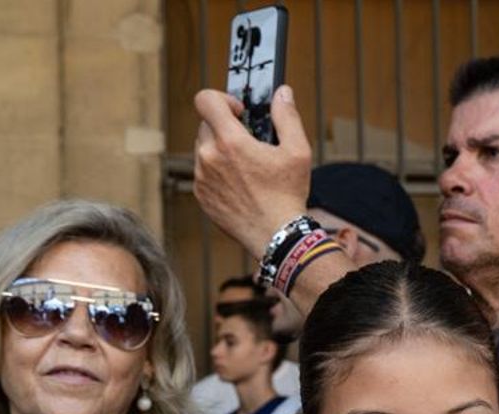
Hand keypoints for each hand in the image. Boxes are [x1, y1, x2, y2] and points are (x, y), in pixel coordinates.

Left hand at [193, 85, 313, 254]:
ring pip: (203, 149)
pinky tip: (240, 185)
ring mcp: (202, 178)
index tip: (239, 112)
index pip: (206, 100)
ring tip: (246, 168)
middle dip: (225, 127)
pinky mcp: (200, 195)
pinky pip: (203, 172)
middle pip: (206, 124)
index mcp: (231, 142)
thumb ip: (287, 117)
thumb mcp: (297, 152)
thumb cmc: (288, 195)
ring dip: (220, 150)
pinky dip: (217, 172)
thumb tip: (283, 93)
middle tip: (249, 142)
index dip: (222, 99)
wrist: (275, 235)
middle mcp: (209, 157)